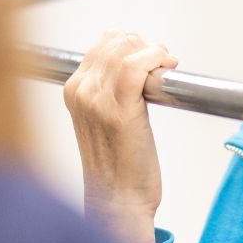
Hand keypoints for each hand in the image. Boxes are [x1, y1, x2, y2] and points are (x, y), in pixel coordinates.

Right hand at [62, 30, 177, 242]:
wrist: (117, 201)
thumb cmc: (117, 166)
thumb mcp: (103, 121)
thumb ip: (109, 92)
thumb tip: (137, 64)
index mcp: (73, 91)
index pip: (102, 43)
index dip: (132, 43)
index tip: (150, 55)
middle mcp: (81, 91)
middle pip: (115, 41)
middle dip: (144, 45)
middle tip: (163, 62)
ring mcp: (97, 100)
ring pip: (126, 49)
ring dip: (154, 51)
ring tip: (167, 65)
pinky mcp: (119, 111)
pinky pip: (137, 66)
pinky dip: (156, 59)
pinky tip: (169, 66)